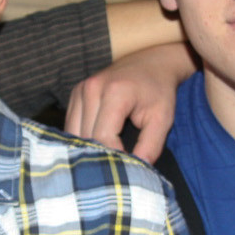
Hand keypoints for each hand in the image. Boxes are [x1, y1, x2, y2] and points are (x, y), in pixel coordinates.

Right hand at [65, 42, 194, 162]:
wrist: (152, 63)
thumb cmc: (159, 92)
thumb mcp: (163, 119)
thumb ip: (151, 146)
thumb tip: (136, 171)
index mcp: (115, 92)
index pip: (103, 137)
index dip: (114, 157)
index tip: (127, 168)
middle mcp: (91, 88)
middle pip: (86, 137)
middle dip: (101, 155)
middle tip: (117, 168)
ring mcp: (80, 89)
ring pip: (74, 134)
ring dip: (89, 149)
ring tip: (107, 157)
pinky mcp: (75, 93)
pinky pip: (71, 125)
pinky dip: (82, 139)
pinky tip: (98, 145)